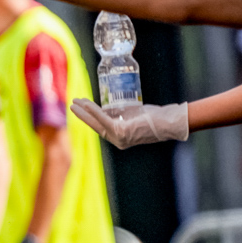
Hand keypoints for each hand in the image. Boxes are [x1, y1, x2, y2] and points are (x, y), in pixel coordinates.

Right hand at [71, 98, 188, 148]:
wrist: (169, 122)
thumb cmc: (155, 118)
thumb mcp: (135, 115)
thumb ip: (122, 114)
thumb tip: (110, 106)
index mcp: (120, 137)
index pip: (100, 126)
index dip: (89, 117)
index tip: (81, 107)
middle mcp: (117, 140)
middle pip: (94, 125)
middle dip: (81, 114)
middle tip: (72, 103)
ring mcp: (118, 138)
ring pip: (96, 123)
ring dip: (84, 111)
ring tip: (75, 102)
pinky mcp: (120, 132)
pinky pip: (103, 120)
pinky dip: (93, 111)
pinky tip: (86, 104)